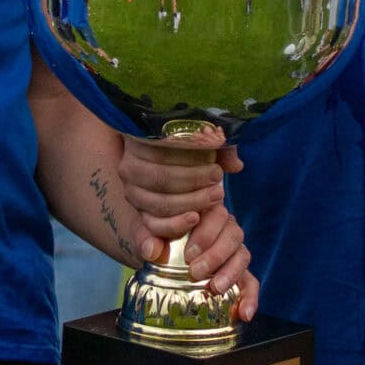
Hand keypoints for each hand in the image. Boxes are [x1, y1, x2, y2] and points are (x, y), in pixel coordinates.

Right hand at [118, 129, 239, 251]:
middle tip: (219, 188)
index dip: (191, 162)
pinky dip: (175, 224)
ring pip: (158, 202)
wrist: (170, 167)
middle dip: (194, 184)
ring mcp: (131, 191)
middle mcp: (129, 166)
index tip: (218, 170)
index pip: (163, 151)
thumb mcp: (205, 143)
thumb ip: (221, 149)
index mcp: (139, 140)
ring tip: (214, 199)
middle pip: (161, 178)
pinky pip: (153, 223)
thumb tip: (235, 164)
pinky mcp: (138, 211)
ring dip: (189, 203)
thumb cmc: (190, 150)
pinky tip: (195, 218)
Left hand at [118, 130, 257, 319]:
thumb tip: (152, 250)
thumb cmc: (153, 233)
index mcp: (205, 210)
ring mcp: (231, 251)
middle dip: (217, 255)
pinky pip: (249, 282)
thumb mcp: (145, 231)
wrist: (155, 249)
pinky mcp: (235, 273)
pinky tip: (244, 314)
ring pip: (242, 256)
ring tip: (215, 288)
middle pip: (233, 235)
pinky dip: (250, 297)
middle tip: (196, 271)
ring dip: (231, 273)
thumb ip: (145, 236)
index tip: (189, 253)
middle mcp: (223, 227)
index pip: (217, 215)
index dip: (207, 234)